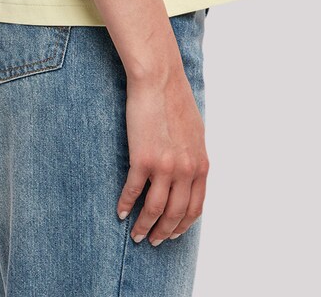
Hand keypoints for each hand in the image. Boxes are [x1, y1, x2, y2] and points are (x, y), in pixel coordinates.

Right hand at [117, 67, 208, 244]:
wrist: (159, 79)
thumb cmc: (175, 100)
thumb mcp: (195, 133)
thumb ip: (193, 157)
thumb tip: (189, 175)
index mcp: (200, 165)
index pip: (195, 208)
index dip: (183, 225)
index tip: (173, 233)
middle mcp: (185, 170)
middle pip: (175, 214)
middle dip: (163, 233)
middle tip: (153, 241)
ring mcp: (164, 167)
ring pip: (154, 210)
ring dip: (144, 227)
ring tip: (136, 234)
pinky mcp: (142, 159)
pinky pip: (133, 192)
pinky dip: (125, 205)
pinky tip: (120, 212)